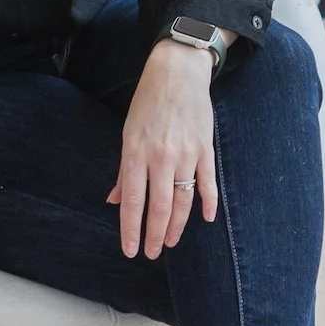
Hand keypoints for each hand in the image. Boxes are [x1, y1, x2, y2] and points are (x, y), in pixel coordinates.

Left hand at [108, 40, 218, 258]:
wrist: (178, 73)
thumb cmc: (148, 102)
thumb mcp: (128, 133)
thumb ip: (125, 170)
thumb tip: (116, 200)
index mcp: (136, 153)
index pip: (133, 201)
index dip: (131, 229)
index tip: (131, 250)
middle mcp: (161, 157)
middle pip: (159, 207)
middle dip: (154, 235)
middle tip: (151, 253)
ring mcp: (186, 154)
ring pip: (183, 200)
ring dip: (176, 225)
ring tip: (169, 242)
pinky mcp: (205, 149)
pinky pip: (207, 183)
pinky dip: (208, 203)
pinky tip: (205, 219)